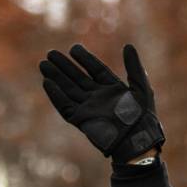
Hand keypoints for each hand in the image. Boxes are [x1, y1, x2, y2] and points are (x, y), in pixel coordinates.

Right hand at [37, 43, 165, 161]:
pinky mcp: (81, 120)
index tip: (74, 48)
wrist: (136, 141)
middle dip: (64, 66)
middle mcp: (98, 98)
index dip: (85, 59)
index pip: (95, 70)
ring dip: (56, 77)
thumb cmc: (142, 117)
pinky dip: (56, 95)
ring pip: (68, 90)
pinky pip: (65, 106)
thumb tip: (128, 46)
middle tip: (50, 53)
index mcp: (113, 89)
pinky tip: (47, 83)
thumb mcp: (141, 88)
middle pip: (77, 78)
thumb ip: (134, 67)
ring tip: (44, 64)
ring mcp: (89, 109)